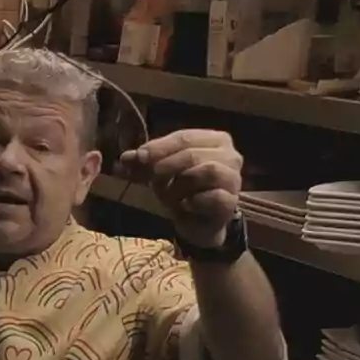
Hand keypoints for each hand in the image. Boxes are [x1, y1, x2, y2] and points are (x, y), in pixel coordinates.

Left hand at [121, 129, 242, 247]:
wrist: (196, 223)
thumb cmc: (181, 190)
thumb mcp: (158, 173)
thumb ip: (142, 163)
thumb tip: (125, 158)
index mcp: (215, 139)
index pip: (184, 137)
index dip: (159, 147)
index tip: (138, 157)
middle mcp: (230, 155)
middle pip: (194, 153)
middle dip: (168, 166)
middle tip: (153, 179)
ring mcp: (234, 179)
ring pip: (207, 171)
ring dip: (180, 185)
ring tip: (169, 196)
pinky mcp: (231, 202)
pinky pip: (213, 197)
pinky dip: (194, 201)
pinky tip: (186, 206)